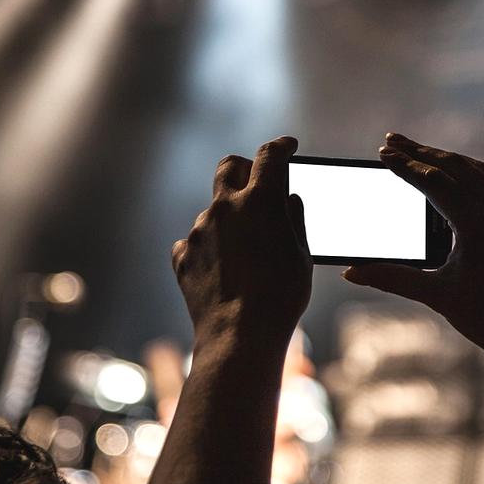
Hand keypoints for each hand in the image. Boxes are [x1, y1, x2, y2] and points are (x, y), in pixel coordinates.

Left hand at [172, 136, 312, 358]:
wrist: (239, 336)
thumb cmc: (280, 298)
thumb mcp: (301, 255)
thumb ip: (294, 219)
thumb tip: (288, 199)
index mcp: (261, 201)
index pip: (270, 156)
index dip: (281, 147)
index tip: (287, 148)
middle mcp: (225, 207)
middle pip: (229, 166)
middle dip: (244, 168)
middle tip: (257, 184)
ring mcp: (199, 230)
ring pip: (214, 211)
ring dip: (230, 221)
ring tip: (247, 254)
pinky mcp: (183, 255)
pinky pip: (196, 241)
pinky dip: (210, 248)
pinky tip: (224, 270)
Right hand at [342, 133, 483, 374]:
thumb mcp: (437, 295)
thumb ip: (391, 278)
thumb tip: (350, 272)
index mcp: (478, 222)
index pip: (434, 180)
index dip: (405, 165)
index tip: (382, 153)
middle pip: (455, 166)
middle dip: (421, 152)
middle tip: (392, 140)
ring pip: (478, 171)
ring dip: (446, 158)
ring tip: (419, 152)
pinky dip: (470, 172)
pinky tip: (457, 175)